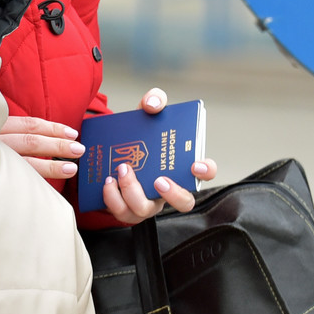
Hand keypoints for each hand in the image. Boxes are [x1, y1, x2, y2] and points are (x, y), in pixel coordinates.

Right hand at [0, 115, 83, 181]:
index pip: (28, 124)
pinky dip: (32, 182)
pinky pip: (14, 180)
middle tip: (78, 150)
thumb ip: (13, 135)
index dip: (52, 128)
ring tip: (71, 169)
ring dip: (51, 166)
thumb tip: (48, 141)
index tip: (72, 133)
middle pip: (29, 142)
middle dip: (57, 146)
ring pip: (24, 163)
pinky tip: (46, 188)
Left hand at [101, 87, 216, 223]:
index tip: (195, 165)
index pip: (205, 172)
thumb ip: (154, 101)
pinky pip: (123, 212)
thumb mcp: (146, 115)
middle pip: (184, 202)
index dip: (206, 171)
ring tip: (122, 169)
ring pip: (146, 209)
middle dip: (173, 194)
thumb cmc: (138, 136)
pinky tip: (107, 181)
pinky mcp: (127, 210)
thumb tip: (154, 103)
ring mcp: (149, 203)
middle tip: (158, 179)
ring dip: (133, 191)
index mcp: (181, 166)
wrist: (110, 149)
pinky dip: (113, 198)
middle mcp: (169, 189)